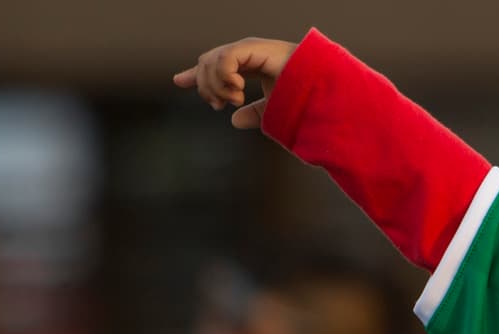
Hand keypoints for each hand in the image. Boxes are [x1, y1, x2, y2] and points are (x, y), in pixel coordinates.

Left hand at [172, 37, 295, 127]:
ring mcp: (250, 48)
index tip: (179, 81)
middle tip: (219, 105)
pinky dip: (225, 77)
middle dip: (205, 85)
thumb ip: (252, 114)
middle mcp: (247, 53)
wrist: (319, 92)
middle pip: (207, 62)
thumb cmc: (302, 100)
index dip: (196, 73)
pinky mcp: (254, 48)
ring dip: (216, 85)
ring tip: (235, 99)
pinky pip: (225, 59)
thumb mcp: (271, 111)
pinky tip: (238, 91)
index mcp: (250, 65)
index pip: (215, 65)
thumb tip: (234, 120)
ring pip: (211, 60)